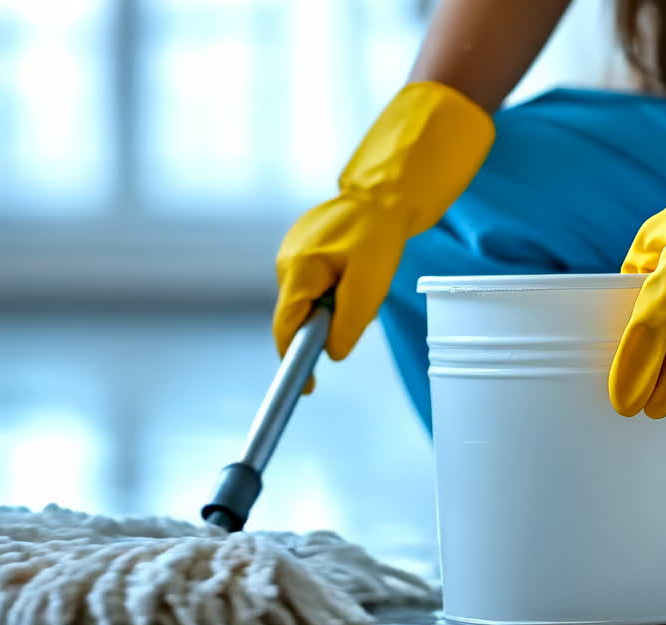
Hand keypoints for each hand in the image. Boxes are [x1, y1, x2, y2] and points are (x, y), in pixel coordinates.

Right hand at [271, 82, 493, 388]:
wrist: (381, 195)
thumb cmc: (378, 235)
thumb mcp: (370, 283)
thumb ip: (349, 321)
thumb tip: (332, 353)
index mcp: (298, 269)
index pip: (285, 327)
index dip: (293, 360)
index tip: (307, 387)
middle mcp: (285, 264)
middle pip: (297, 317)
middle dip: (325, 324)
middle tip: (359, 308)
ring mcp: (289, 256)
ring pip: (307, 303)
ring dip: (332, 306)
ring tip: (360, 279)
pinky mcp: (299, 253)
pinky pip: (312, 287)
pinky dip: (332, 291)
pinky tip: (352, 271)